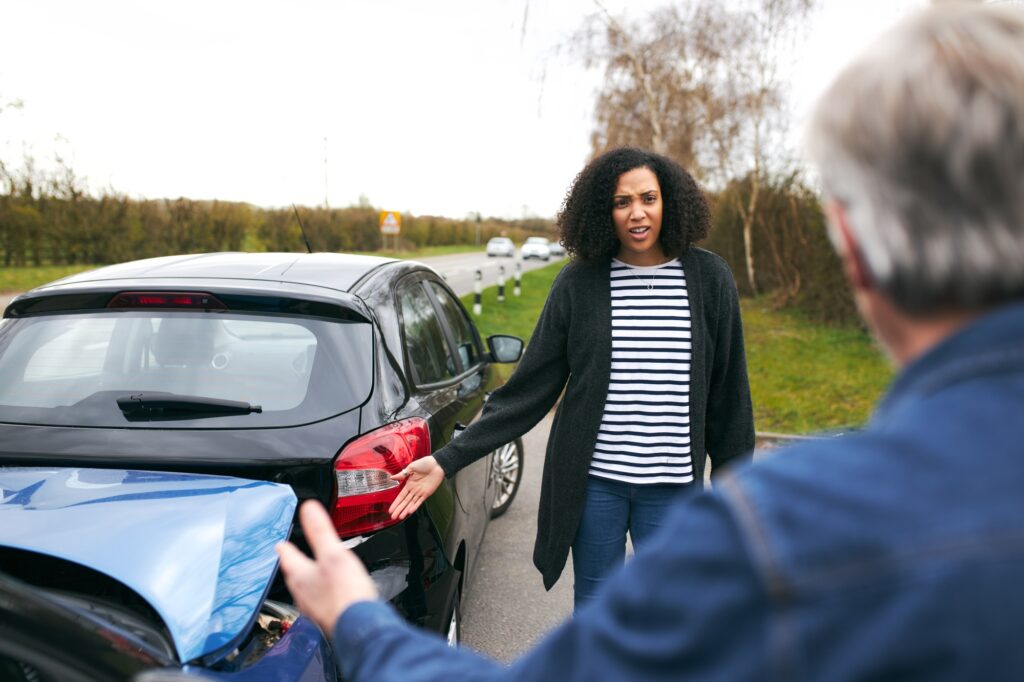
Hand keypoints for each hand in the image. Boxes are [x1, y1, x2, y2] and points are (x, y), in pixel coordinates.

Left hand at [276, 500, 378, 632]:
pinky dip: (322, 592)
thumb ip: (320, 530)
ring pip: (306, 588)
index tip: (280, 544)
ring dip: (308, 578)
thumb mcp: (333, 553)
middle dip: (295, 563)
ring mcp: (314, 607)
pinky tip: (331, 592)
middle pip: (294, 574)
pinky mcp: (328, 616)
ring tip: (312, 572)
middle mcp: (302, 593)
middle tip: (293, 556)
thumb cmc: (345, 593)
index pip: (287, 556)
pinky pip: (319, 600)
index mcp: (300, 575)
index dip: (285, 546)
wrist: (359, 626)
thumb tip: (308, 508)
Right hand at [388, 456, 444, 519]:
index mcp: (409, 484)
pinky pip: (420, 501)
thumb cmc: (425, 463)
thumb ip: (402, 474)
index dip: (396, 503)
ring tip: (400, 517)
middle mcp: (414, 490)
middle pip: (405, 502)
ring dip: (405, 510)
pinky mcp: (427, 493)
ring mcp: (420, 492)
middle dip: (399, 509)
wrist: (437, 464)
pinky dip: (415, 506)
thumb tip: (391, 478)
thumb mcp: (411, 467)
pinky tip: (409, 511)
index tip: (391, 509)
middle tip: (393, 517)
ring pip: (411, 503)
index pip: (401, 496)